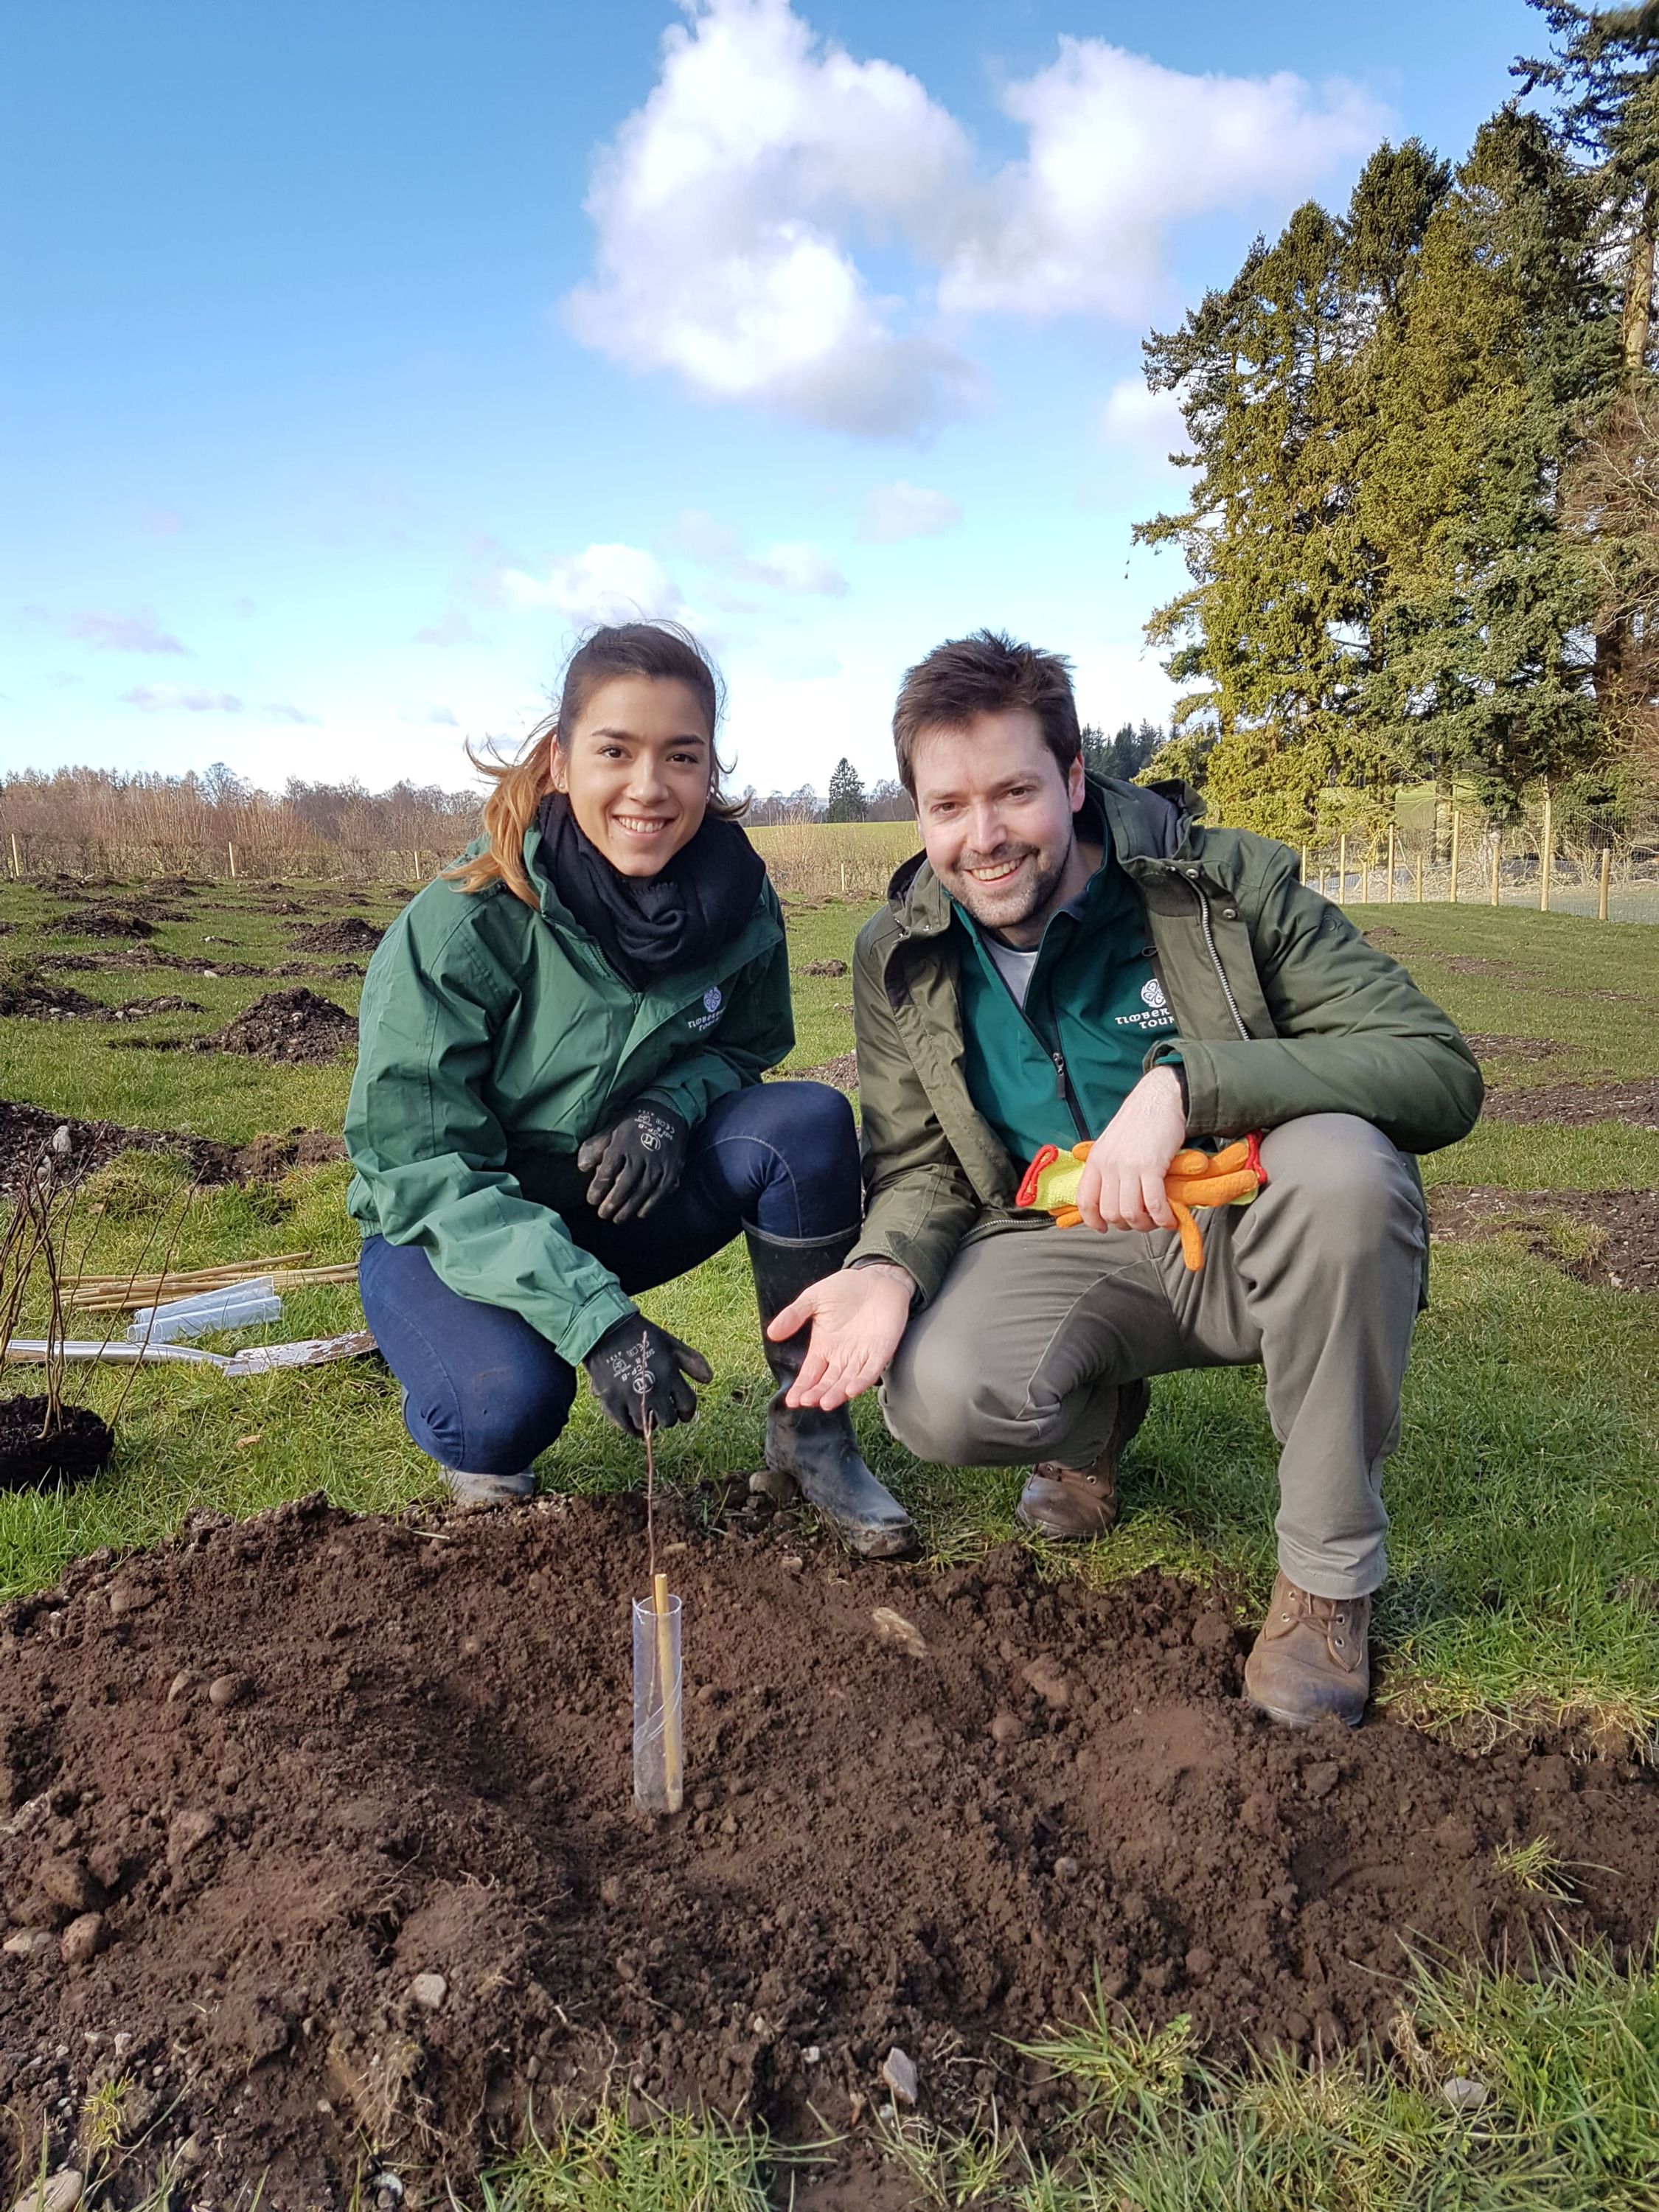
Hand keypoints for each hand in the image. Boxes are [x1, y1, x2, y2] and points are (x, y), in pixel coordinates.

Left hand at [578, 1105, 688, 1223]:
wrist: (668, 1109)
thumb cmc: (634, 1121)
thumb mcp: (612, 1128)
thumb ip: (596, 1147)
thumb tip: (582, 1168)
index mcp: (623, 1143)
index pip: (607, 1171)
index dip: (598, 1188)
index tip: (591, 1200)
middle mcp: (641, 1154)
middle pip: (624, 1185)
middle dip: (612, 1203)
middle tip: (603, 1214)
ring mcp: (659, 1163)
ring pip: (642, 1192)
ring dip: (628, 1209)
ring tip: (617, 1219)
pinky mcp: (673, 1169)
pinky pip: (661, 1192)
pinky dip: (650, 1205)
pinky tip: (640, 1213)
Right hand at [584, 1315, 712, 1434]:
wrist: (606, 1329)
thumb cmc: (642, 1336)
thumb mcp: (671, 1344)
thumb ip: (692, 1362)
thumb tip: (709, 1380)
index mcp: (669, 1374)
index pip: (687, 1405)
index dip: (687, 1412)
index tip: (683, 1413)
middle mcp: (652, 1388)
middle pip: (668, 1420)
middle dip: (668, 1417)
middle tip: (663, 1412)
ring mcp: (631, 1397)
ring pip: (647, 1426)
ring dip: (650, 1423)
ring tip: (648, 1416)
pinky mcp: (611, 1401)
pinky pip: (625, 1426)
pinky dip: (631, 1429)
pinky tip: (634, 1425)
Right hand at [768, 1261, 913, 1411]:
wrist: (878, 1277)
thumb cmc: (845, 1288)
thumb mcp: (814, 1298)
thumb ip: (794, 1315)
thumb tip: (771, 1333)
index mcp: (823, 1347)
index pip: (810, 1374)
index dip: (801, 1388)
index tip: (791, 1400)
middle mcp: (841, 1357)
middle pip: (827, 1382)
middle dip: (817, 1394)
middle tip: (807, 1402)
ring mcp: (861, 1356)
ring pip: (847, 1381)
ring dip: (837, 1393)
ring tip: (825, 1403)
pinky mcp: (881, 1352)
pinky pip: (870, 1370)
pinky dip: (861, 1381)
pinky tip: (851, 1390)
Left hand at [1074, 1068, 1187, 1233]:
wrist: (1160, 1098)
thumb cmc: (1139, 1122)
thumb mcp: (1112, 1144)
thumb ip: (1108, 1168)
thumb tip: (1109, 1196)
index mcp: (1096, 1161)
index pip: (1085, 1201)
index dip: (1093, 1220)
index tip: (1104, 1228)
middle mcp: (1108, 1165)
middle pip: (1110, 1212)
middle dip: (1126, 1224)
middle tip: (1142, 1220)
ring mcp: (1128, 1166)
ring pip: (1130, 1213)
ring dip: (1146, 1224)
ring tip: (1157, 1220)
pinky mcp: (1151, 1166)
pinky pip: (1154, 1204)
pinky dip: (1162, 1217)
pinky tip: (1169, 1218)